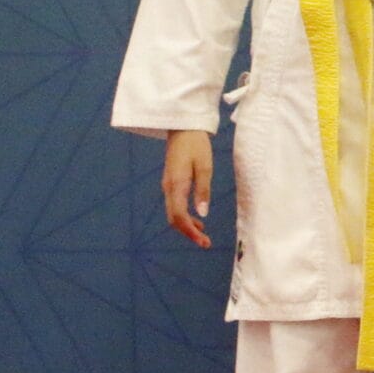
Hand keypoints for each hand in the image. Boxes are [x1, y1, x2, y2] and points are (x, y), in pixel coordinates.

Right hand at [163, 129, 212, 247]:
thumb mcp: (205, 166)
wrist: (183, 129)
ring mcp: (168, 186)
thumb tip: (203, 213)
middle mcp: (168, 188)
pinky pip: (175, 206)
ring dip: (186, 226)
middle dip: (188, 233)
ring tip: (203, 234)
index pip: (179, 216)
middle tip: (205, 243)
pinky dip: (185, 216)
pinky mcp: (171, 183)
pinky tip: (198, 220)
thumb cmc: (196, 145)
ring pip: (173, 214)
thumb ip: (203, 190)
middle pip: (174, 219)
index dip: (190, 232)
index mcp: (176, 185)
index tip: (204, 241)